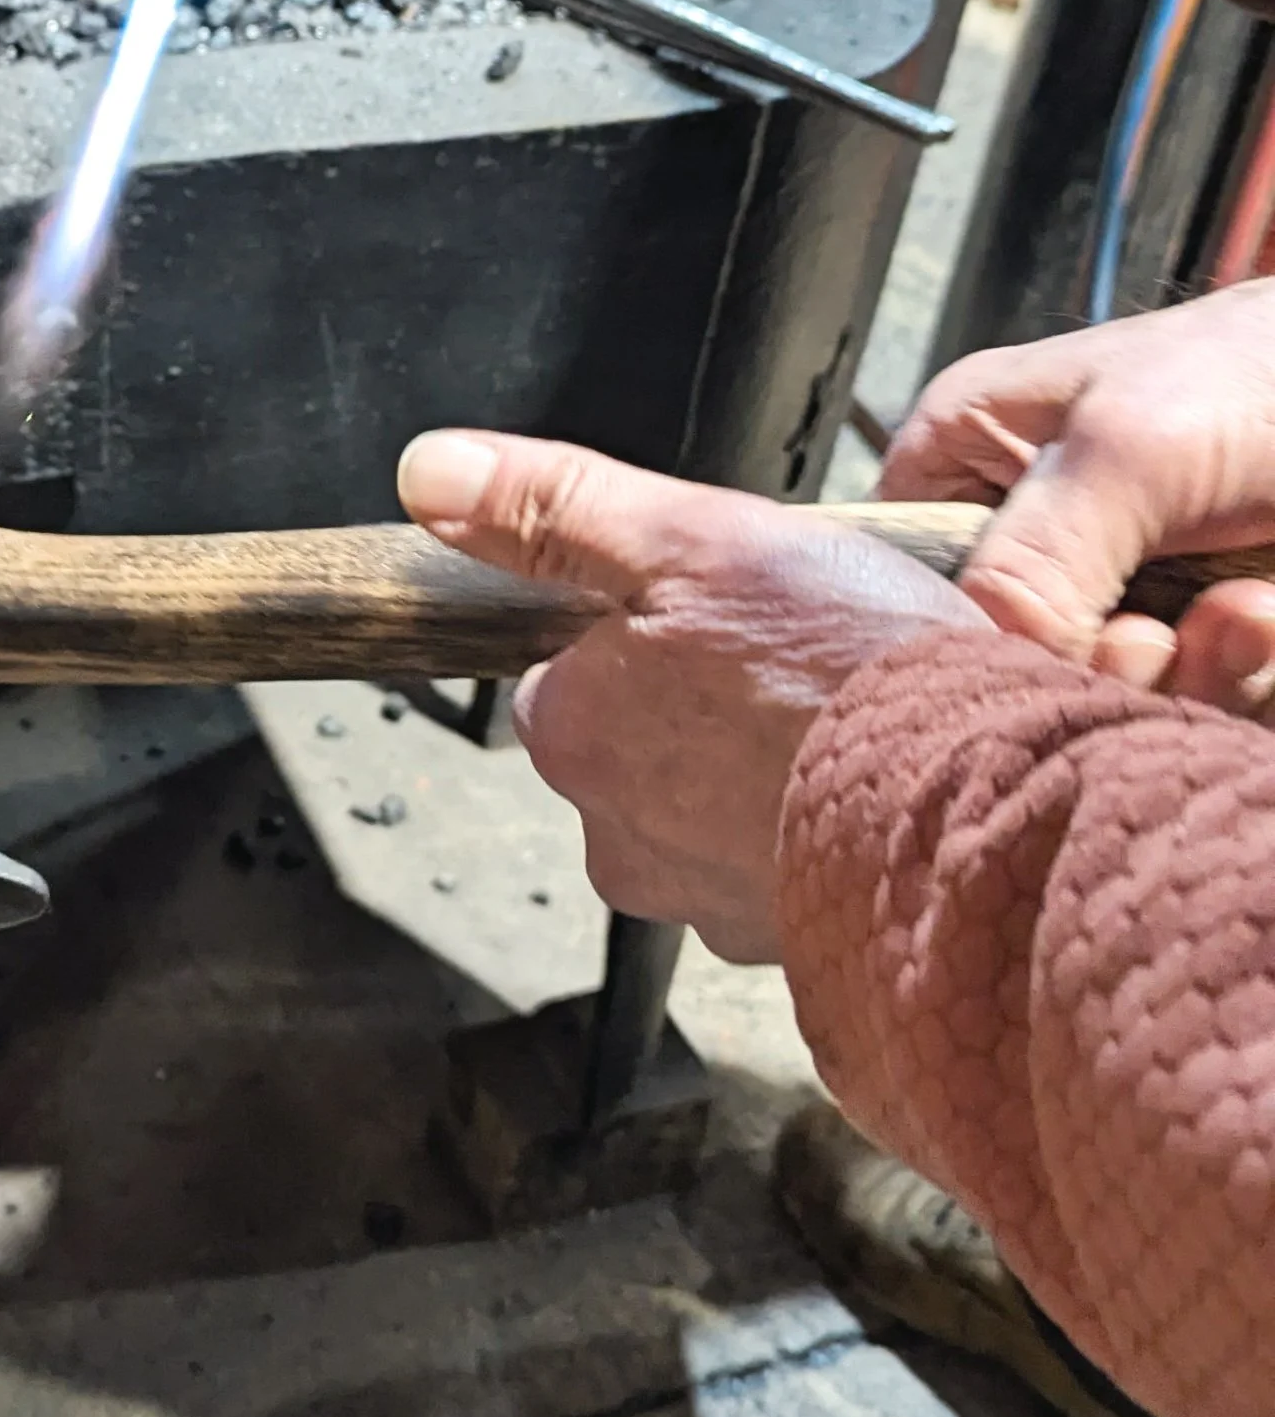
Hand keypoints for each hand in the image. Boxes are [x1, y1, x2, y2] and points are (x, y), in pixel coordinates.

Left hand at [396, 430, 986, 960]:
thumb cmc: (843, 670)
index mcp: (573, 733)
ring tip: (852, 722)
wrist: (987, 811)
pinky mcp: (790, 943)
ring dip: (772, 769)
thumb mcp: (688, 537)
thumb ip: (550, 505)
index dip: (654, 629)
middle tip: (804, 663)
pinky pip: (790, 868)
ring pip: (719, 811)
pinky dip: (824, 828)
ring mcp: (705, 902)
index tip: (731, 613)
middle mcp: (616, 838)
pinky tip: (877, 786)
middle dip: (710, 706)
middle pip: (643, 746)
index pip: (574, 672)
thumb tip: (430, 473)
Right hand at [880, 281, 1274, 710]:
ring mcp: (1117, 587)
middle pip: (1009, 655)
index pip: (902, 575)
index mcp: (967, 458)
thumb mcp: (1127, 448)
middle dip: (1092, 665)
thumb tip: (982, 656)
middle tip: (1150, 637)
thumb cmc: (1260, 371)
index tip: (1033, 644)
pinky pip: (1192, 699)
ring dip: (1185, 674)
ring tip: (1242, 614)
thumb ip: (1036, 554)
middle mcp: (1031, 532)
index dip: (951, 630)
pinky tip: (1269, 615)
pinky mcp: (1197, 632)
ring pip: (1105, 692)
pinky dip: (1241, 673)